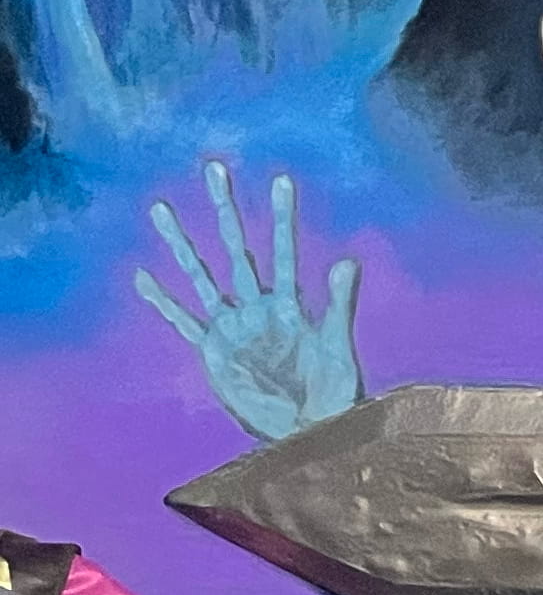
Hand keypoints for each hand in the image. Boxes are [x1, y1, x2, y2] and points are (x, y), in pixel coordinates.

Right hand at [134, 159, 363, 441]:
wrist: (310, 427)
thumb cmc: (331, 388)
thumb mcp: (336, 343)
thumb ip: (339, 302)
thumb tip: (348, 258)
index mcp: (288, 303)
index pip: (284, 250)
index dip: (282, 217)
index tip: (280, 179)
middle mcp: (255, 307)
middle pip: (237, 250)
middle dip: (225, 210)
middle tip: (214, 167)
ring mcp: (231, 326)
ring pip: (200, 275)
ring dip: (181, 244)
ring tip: (161, 208)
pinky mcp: (213, 351)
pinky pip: (182, 322)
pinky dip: (163, 301)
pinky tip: (142, 276)